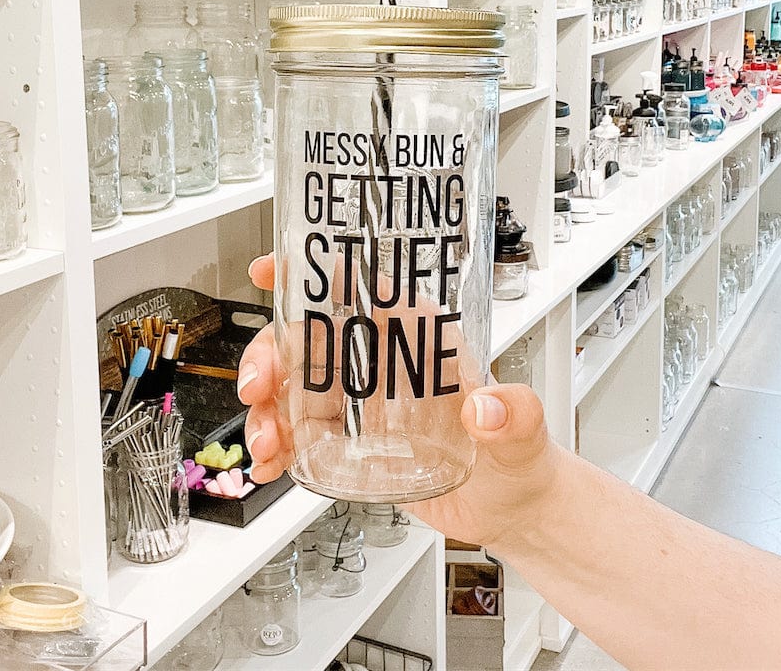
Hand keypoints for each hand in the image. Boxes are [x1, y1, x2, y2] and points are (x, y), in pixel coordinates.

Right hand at [239, 254, 563, 552]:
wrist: (511, 509)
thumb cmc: (519, 457)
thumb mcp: (521, 434)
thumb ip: (515, 415)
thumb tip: (488, 409)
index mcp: (421, 336)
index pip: (362, 288)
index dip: (311, 275)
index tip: (270, 271)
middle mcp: (386, 360)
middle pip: (311, 337)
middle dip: (271, 354)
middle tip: (259, 388)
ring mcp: (364, 401)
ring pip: (295, 385)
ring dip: (267, 408)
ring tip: (266, 444)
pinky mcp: (353, 441)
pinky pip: (301, 433)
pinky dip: (277, 445)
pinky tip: (270, 464)